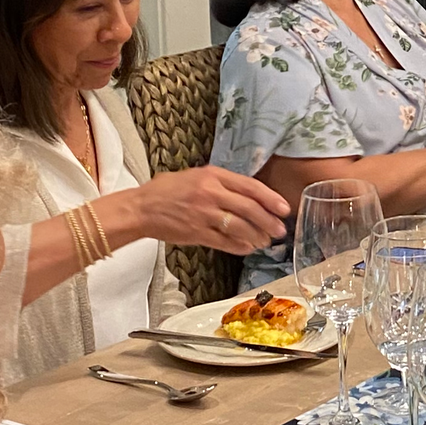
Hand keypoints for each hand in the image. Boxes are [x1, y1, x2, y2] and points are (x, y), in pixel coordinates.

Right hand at [130, 166, 289, 254]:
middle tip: (280, 230)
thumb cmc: (166, 191)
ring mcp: (204, 214)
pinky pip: (225, 242)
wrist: (141, 208)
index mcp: (212, 175)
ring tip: (266, 241)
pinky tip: (248, 249)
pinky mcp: (196, 233)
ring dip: (257, 236)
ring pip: (240, 227)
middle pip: (249, 209)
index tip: (284, 208)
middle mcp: (210, 193)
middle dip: (269, 221)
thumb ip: (220, 182)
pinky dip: (240, 247)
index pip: (250, 186)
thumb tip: (247, 193)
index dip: (271, 199)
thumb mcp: (195, 176)